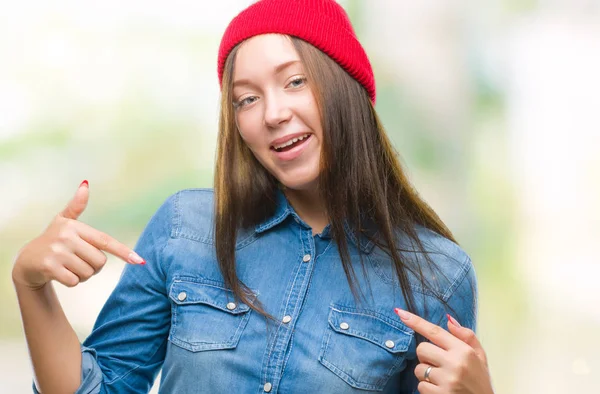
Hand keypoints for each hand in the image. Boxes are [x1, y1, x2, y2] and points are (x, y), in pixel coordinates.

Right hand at [12, 180, 145, 289]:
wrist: (26, 260)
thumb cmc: (51, 239)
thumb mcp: (63, 221)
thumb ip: (76, 206)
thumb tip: (85, 184)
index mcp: (74, 227)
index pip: (105, 241)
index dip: (123, 251)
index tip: (139, 260)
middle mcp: (66, 237)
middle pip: (99, 261)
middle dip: (93, 267)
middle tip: (78, 261)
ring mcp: (57, 252)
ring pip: (88, 273)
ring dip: (82, 275)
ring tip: (69, 266)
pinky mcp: (49, 267)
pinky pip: (75, 281)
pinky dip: (72, 282)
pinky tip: (61, 274)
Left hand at [394, 308, 493, 393]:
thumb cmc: (480, 381)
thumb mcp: (480, 357)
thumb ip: (466, 336)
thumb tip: (448, 319)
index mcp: (464, 351)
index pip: (435, 331)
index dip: (416, 322)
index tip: (401, 314)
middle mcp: (454, 363)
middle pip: (421, 349)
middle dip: (426, 356)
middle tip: (440, 365)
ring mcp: (446, 380)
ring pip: (419, 369)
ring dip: (426, 374)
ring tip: (442, 380)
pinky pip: (420, 386)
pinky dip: (427, 388)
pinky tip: (441, 390)